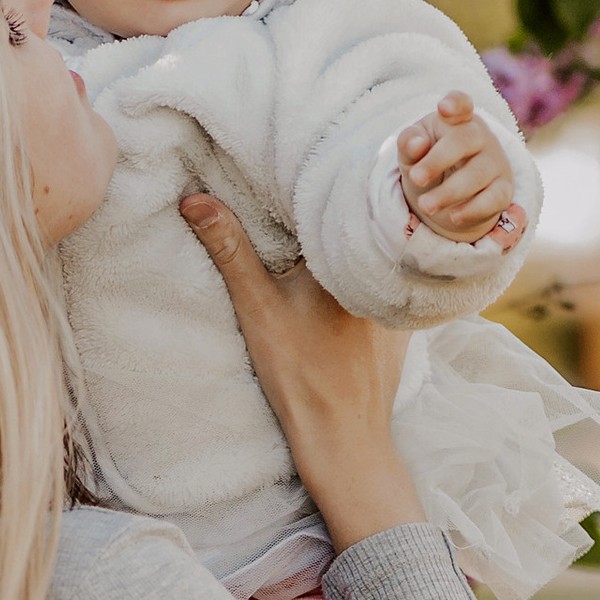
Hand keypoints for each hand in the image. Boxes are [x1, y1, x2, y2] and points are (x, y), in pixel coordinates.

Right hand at [180, 194, 423, 550]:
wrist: (344, 438)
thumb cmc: (301, 374)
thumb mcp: (257, 306)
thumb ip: (229, 249)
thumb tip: (195, 199)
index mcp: (351, 254)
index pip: (334, 199)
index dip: (313, 179)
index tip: (291, 162)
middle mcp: (385, 267)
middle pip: (355, 224)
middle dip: (331, 208)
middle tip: (305, 186)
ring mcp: (401, 294)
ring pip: (372, 251)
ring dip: (352, 240)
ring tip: (326, 220)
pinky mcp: (405, 319)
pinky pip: (386, 279)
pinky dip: (368, 271)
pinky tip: (348, 272)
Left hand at [401, 91, 522, 244]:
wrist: (449, 196)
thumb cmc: (429, 163)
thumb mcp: (412, 153)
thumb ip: (409, 143)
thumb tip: (417, 144)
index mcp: (456, 120)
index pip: (460, 104)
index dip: (455, 103)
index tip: (444, 107)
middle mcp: (479, 136)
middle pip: (464, 140)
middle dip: (437, 161)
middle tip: (415, 179)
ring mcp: (495, 162)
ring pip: (477, 174)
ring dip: (449, 192)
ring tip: (426, 206)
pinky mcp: (504, 189)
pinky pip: (494, 198)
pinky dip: (473, 209)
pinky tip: (453, 217)